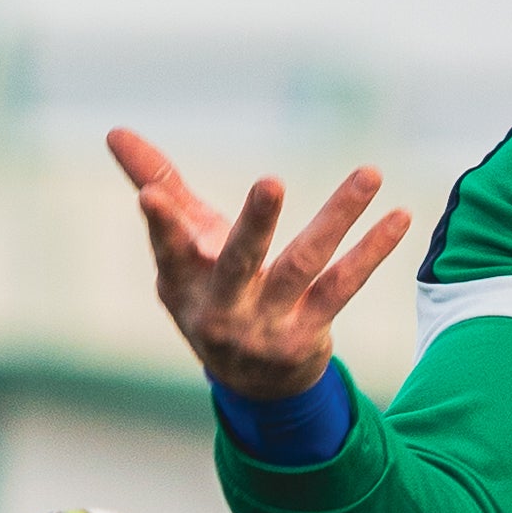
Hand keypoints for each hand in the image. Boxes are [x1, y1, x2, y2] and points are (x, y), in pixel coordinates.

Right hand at [109, 126, 410, 398]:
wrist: (251, 383)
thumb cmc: (209, 292)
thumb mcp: (181, 248)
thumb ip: (157, 188)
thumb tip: (113, 129)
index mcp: (183, 283)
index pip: (169, 250)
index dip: (160, 225)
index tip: (150, 197)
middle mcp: (222, 310)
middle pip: (239, 262)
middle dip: (254, 223)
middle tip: (270, 182)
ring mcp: (267, 326)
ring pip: (303, 265)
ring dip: (337, 218)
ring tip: (368, 174)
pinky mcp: (309, 335)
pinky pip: (344, 286)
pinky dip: (372, 250)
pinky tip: (398, 216)